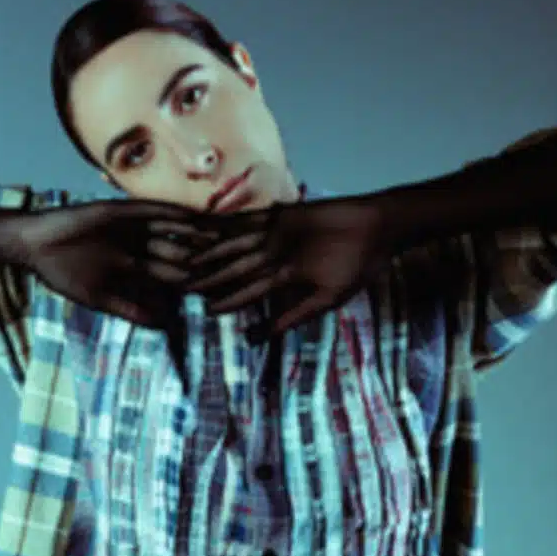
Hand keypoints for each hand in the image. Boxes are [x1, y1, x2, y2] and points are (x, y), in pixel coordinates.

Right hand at [19, 200, 217, 327]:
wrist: (37, 246)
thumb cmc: (64, 275)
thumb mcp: (99, 298)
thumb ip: (130, 310)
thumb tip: (162, 327)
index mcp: (137, 268)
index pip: (172, 277)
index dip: (195, 283)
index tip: (222, 290)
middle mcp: (140, 246)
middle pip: (179, 252)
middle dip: (204, 258)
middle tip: (235, 262)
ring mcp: (133, 227)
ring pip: (172, 231)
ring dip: (195, 234)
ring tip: (222, 238)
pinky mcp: (121, 209)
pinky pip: (151, 211)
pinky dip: (171, 214)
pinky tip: (191, 217)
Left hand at [185, 195, 391, 332]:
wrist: (374, 228)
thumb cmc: (355, 267)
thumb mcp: (325, 300)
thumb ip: (292, 318)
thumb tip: (259, 340)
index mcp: (284, 279)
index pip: (248, 292)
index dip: (227, 300)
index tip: (206, 311)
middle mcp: (273, 257)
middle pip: (234, 269)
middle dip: (210, 277)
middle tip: (182, 286)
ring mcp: (273, 235)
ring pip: (235, 244)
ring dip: (211, 252)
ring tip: (187, 259)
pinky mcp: (278, 214)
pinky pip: (248, 218)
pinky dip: (227, 222)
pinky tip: (205, 225)